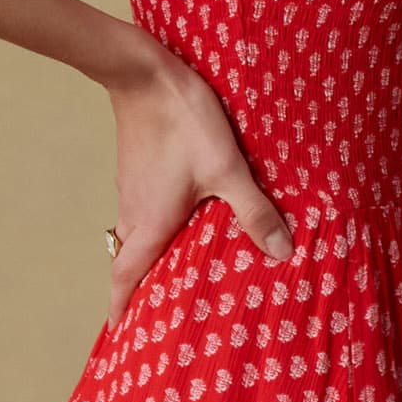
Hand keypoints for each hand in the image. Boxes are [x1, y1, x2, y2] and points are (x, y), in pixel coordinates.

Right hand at [104, 40, 293, 326]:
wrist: (145, 70)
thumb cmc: (183, 121)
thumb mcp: (227, 169)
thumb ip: (254, 211)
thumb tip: (281, 252)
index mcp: (150, 223)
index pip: (125, 276)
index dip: (121, 305)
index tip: (119, 330)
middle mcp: (134, 211)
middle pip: (128, 261)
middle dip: (139, 288)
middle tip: (154, 310)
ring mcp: (132, 188)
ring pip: (135, 234)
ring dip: (148, 256)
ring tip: (173, 271)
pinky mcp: (137, 168)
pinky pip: (142, 209)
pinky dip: (155, 226)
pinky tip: (179, 221)